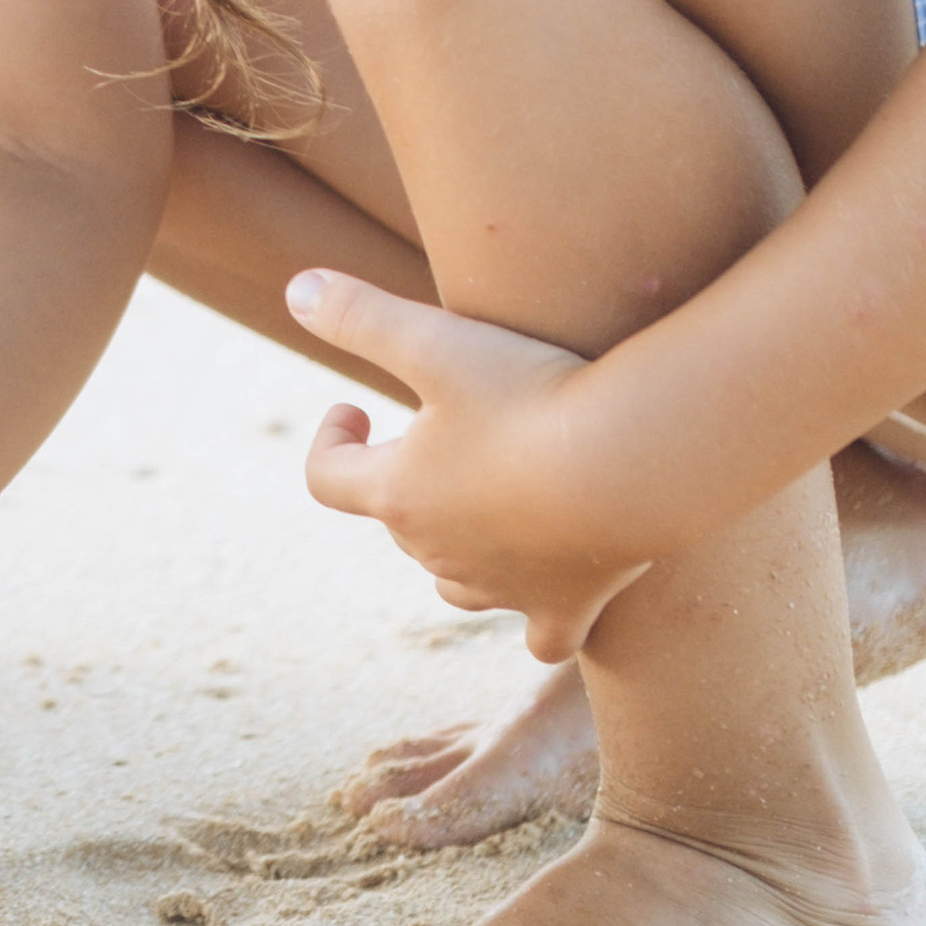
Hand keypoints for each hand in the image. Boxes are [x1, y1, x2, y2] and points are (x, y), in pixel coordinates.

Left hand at [288, 268, 649, 662]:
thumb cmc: (529, 397)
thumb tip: (297, 289)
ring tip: (481, 505)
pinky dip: (537, 621)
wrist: (628, 462)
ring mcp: (504, 589)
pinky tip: (546, 599)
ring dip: (455, 549)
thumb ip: (362, 315)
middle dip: (404, 480)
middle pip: (397, 525)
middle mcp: (440, 553)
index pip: (327, 478)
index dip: (332, 441)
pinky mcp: (565, 608)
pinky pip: (542, 636)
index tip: (355, 405)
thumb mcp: (436, 341)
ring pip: (455, 584)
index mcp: (398, 494)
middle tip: (440, 431)